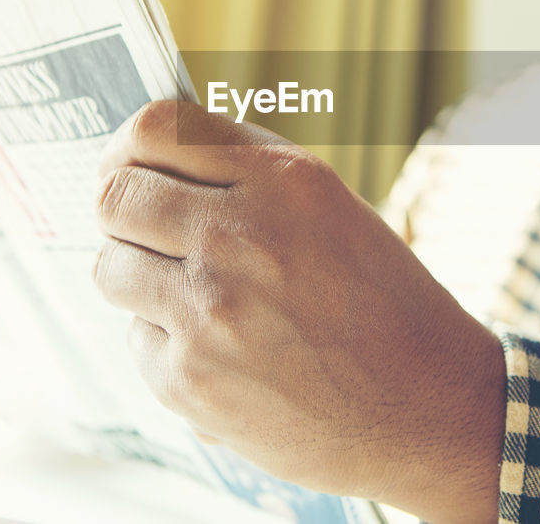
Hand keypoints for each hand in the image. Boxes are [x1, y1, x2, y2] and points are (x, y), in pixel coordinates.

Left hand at [93, 102, 505, 523]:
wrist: (429, 410)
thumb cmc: (385, 304)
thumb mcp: (332, 209)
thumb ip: (247, 175)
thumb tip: (154, 160)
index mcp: (284, 180)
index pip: (154, 129)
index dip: (124, 149)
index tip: (126, 166)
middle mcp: (240, 236)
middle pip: (115, 198)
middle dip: (122, 214)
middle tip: (143, 234)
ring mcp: (209, 311)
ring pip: (110, 269)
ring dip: (139, 279)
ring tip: (193, 299)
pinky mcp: (189, 380)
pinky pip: (137, 341)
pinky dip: (166, 346)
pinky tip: (223, 356)